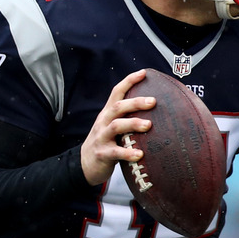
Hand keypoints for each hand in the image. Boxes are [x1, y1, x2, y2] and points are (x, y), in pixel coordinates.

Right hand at [81, 69, 154, 185]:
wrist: (84, 164)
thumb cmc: (106, 142)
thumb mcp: (113, 126)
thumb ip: (127, 117)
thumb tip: (154, 108)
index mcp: (108, 113)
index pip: (117, 92)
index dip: (129, 81)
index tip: (144, 73)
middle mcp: (104, 121)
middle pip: (118, 107)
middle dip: (135, 102)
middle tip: (153, 101)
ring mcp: (101, 137)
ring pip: (116, 126)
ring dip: (133, 123)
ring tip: (148, 125)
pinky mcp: (102, 154)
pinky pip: (116, 152)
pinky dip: (128, 153)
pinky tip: (140, 154)